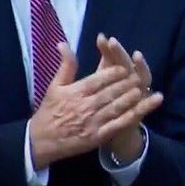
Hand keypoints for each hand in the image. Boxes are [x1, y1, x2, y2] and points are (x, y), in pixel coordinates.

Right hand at [29, 44, 155, 168]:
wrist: (40, 142)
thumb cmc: (49, 111)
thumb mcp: (54, 86)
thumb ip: (65, 66)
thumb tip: (64, 43)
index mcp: (75, 92)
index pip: (97, 80)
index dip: (113, 73)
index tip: (125, 67)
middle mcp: (84, 106)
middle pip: (109, 92)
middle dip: (126, 83)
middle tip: (139, 75)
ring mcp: (92, 122)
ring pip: (115, 107)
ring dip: (130, 97)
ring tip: (142, 88)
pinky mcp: (97, 136)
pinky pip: (117, 124)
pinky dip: (132, 116)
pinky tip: (143, 108)